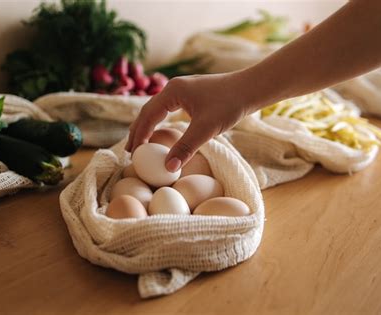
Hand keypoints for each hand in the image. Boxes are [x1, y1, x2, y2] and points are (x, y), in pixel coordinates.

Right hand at [126, 72, 252, 171]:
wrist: (250, 88)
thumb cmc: (229, 105)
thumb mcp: (206, 129)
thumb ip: (186, 148)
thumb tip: (167, 168)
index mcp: (172, 91)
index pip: (148, 115)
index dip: (139, 134)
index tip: (133, 152)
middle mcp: (174, 87)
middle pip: (148, 110)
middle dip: (138, 130)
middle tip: (130, 150)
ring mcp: (183, 89)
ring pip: (157, 109)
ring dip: (148, 125)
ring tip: (141, 142)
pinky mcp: (192, 94)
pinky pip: (168, 108)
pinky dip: (160, 121)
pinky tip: (162, 131)